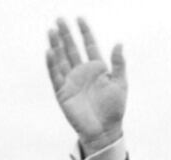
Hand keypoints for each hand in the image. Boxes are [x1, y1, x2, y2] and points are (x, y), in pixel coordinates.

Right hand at [46, 18, 126, 155]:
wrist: (106, 130)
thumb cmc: (115, 108)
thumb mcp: (120, 83)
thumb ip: (118, 64)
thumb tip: (119, 43)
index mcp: (97, 69)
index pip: (89, 46)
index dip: (85, 33)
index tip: (80, 19)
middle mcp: (82, 72)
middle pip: (72, 49)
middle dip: (67, 35)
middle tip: (60, 19)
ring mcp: (71, 81)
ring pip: (62, 59)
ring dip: (56, 45)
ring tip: (52, 31)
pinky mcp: (63, 92)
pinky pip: (56, 76)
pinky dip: (52, 64)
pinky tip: (50, 52)